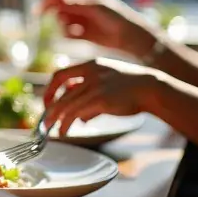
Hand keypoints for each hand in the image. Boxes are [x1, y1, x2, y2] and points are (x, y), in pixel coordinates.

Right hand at [40, 0, 153, 57]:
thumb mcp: (98, 8)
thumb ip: (80, 3)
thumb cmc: (118, 19)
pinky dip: (68, 34)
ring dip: (63, 25)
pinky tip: (76, 36)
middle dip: (53, 13)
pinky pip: (68, 34)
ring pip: (62, 22)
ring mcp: (83, 23)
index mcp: (85, 0)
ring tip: (73, 30)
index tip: (38, 4)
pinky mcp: (84, 36)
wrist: (132, 38)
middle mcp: (82, 10)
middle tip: (44, 16)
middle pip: (59, 9)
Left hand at [42, 57, 159, 134]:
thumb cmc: (131, 88)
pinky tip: (65, 131)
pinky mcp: (101, 99)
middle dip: (50, 109)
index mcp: (90, 65)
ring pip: (67, 104)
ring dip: (57, 119)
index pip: (60, 75)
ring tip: (54, 130)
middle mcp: (90, 74)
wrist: (152, 88)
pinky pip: (77, 112)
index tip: (47, 102)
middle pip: (62, 93)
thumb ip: (91, 95)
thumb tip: (80, 118)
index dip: (49, 89)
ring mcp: (95, 86)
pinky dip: (67, 123)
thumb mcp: (107, 82)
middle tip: (45, 121)